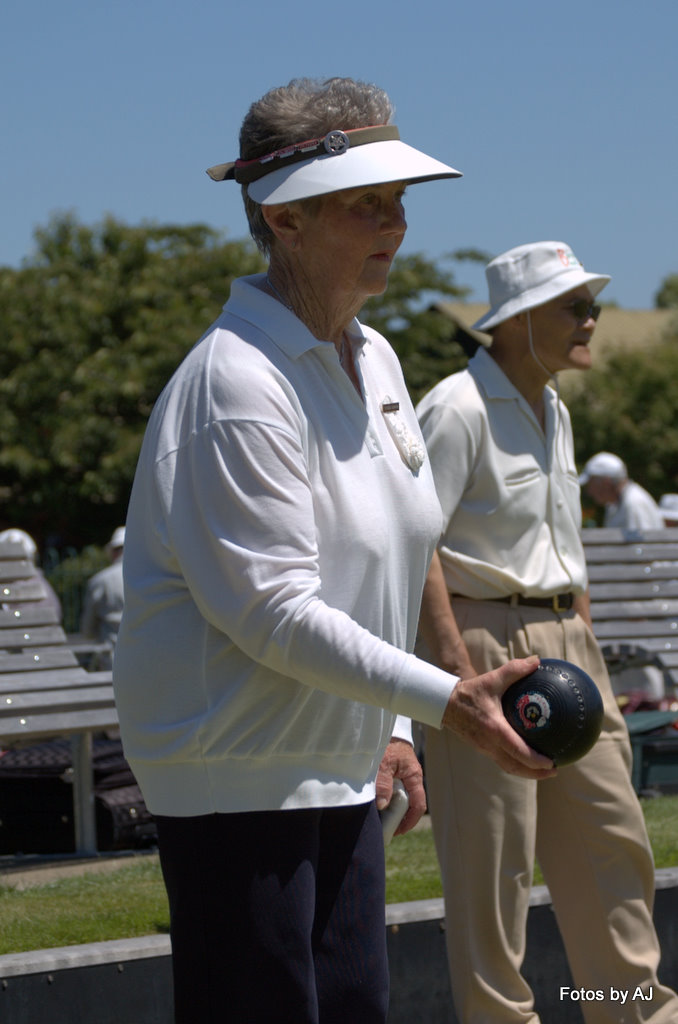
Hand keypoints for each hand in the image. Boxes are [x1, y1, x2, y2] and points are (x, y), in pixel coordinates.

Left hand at [376, 738, 426, 837]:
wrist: (383, 728)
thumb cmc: (386, 743)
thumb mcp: (382, 763)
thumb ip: (383, 784)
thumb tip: (383, 805)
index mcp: (414, 776)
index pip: (418, 805)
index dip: (410, 820)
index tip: (398, 830)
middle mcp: (413, 778)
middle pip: (411, 804)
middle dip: (400, 818)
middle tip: (386, 828)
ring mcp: (406, 776)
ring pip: (403, 798)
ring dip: (394, 809)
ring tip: (381, 820)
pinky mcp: (398, 774)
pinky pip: (397, 791)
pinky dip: (390, 800)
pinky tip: (379, 805)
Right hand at [442, 656, 556, 778]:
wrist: (444, 703)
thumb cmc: (470, 691)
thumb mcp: (492, 679)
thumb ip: (515, 669)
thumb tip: (537, 661)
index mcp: (494, 729)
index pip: (518, 751)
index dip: (536, 761)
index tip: (552, 764)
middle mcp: (489, 743)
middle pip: (515, 767)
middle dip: (535, 773)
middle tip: (554, 771)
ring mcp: (484, 748)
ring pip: (508, 767)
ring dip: (526, 772)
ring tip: (543, 770)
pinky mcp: (481, 748)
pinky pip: (502, 761)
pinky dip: (516, 764)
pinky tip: (526, 758)